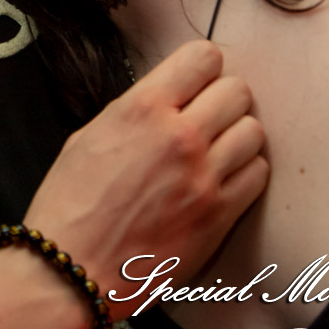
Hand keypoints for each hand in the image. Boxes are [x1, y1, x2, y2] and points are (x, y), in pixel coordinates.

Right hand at [22, 41, 266, 317]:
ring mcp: (204, 177)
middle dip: (222, 101)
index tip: (196, 84)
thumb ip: (137, 112)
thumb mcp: (91, 136)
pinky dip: (245, 173)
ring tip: (217, 151)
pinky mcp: (220, 215)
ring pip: (253, 130)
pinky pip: (258, 174)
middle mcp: (180, 135)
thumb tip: (170, 100)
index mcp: (142, 109)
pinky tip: (222, 181)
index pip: (203, 57)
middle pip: (238, 91)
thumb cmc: (70, 204)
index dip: (202, 68)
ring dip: (237, 137)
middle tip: (207, 119)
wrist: (73, 271)